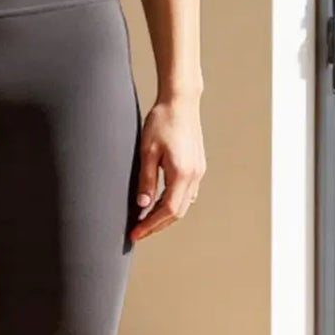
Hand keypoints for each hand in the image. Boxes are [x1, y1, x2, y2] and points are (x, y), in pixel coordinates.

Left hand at [131, 95, 204, 241]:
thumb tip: (143, 205)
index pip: (167, 211)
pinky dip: (173, 202)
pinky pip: (187, 193)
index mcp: (182, 174)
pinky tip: (159, 202)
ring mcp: (198, 171)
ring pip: (183, 204)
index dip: (151, 225)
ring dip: (166, 215)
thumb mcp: (147, 151)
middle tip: (138, 231)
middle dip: (157, 225)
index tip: (135, 233)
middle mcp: (194, 176)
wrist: (181, 101)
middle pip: (177, 212)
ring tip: (146, 220)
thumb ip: (146, 180)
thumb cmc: (162, 121)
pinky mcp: (197, 166)